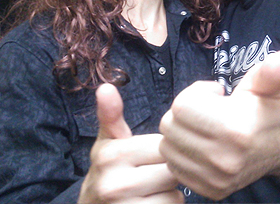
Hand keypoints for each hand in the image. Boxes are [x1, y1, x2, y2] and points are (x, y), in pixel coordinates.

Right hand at [79, 84, 182, 203]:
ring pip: (174, 194)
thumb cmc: (108, 173)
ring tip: (151, 191)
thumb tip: (105, 87)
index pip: (162, 146)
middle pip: (170, 170)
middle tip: (151, 175)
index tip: (149, 157)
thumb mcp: (107, 143)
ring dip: (170, 193)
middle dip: (168, 172)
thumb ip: (111, 115)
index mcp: (110, 155)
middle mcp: (113, 184)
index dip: (162, 151)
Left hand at [159, 48, 279, 199]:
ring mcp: (216, 179)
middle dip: (186, 112)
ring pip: (168, 146)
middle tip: (210, 110)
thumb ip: (277, 69)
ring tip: (208, 126)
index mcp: (235, 129)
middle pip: (171, 126)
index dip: (197, 93)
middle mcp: (224, 159)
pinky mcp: (211, 191)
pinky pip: (174, 166)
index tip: (217, 93)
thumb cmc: (273, 109)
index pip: (181, 106)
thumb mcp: (273, 84)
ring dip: (182, 132)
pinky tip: (205, 144)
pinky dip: (183, 153)